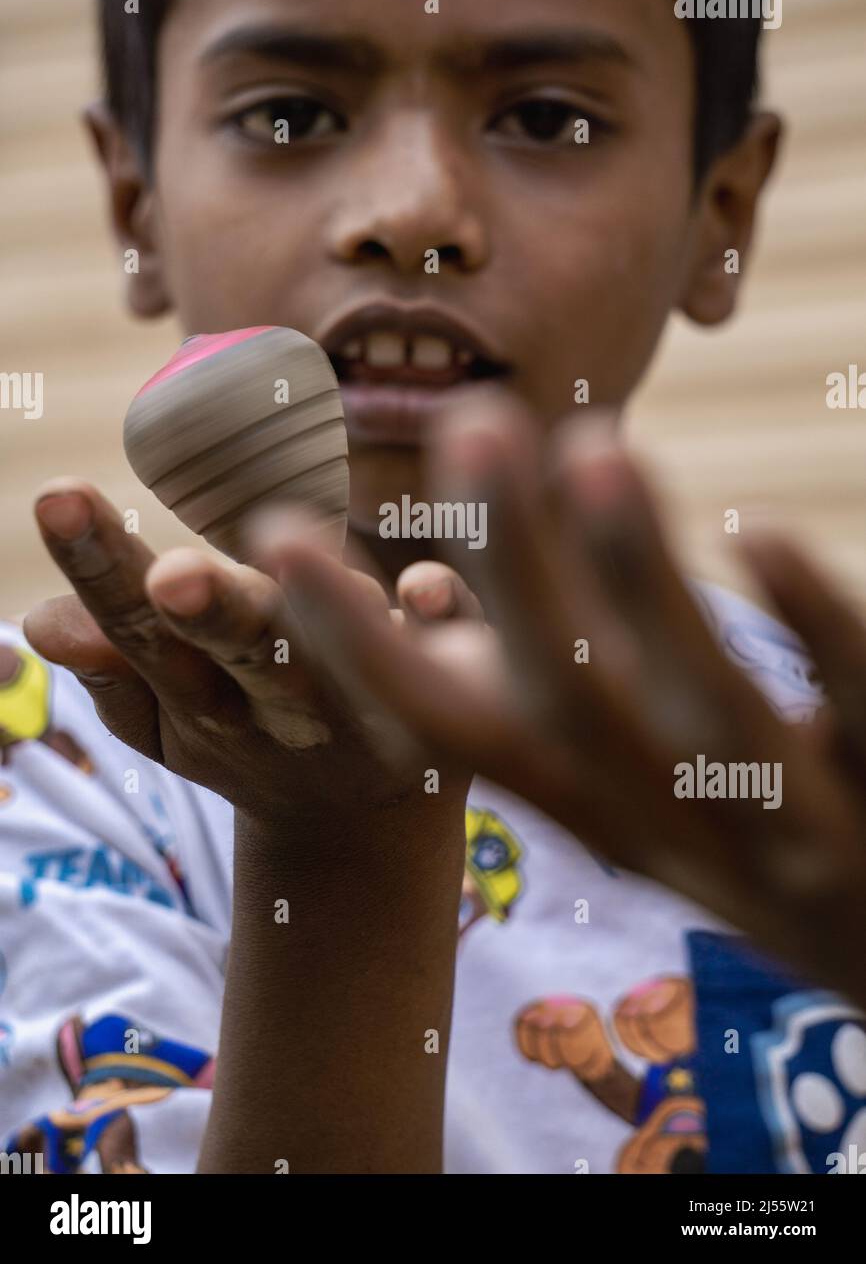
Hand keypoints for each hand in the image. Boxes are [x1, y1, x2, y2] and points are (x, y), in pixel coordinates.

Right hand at [22, 480, 476, 831]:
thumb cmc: (250, 733)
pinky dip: (441, 619)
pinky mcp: (450, 686)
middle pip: (244, 650)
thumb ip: (114, 670)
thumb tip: (41, 623)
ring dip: (318, 610)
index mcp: (206, 703)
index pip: (144, 630)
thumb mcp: (172, 719)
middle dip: (210, 612)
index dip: (104, 570)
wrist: (371, 824)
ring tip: (284, 549)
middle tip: (173, 575)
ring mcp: (374, 701)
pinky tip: (427, 586)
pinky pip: (455, 646)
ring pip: (342, 655)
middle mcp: (286, 707)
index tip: (58, 497)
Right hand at [285, 393, 865, 1007]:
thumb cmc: (735, 821)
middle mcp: (668, 827)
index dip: (356, 645)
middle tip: (471, 422)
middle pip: (565, 707)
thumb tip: (451, 568)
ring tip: (596, 446)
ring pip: (698, 706)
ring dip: (634, 579)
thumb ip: (543, 680)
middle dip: (511, 571)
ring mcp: (784, 831)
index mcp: (588, 805)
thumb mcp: (622, 769)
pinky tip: (764, 537)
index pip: (449, 729)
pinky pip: (855, 711)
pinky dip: (814, 628)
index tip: (276, 538)